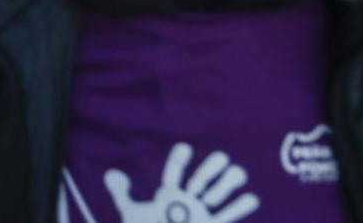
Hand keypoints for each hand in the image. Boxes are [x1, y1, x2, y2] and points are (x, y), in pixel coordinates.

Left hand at [105, 143, 259, 222]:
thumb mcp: (132, 214)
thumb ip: (122, 193)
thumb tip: (111, 172)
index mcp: (168, 193)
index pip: (175, 170)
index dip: (180, 158)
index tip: (185, 147)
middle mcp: (188, 199)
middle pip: (202, 177)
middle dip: (209, 170)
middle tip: (211, 170)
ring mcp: (202, 212)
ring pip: (220, 192)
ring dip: (226, 185)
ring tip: (228, 184)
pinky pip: (230, 215)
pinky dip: (241, 206)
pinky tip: (251, 197)